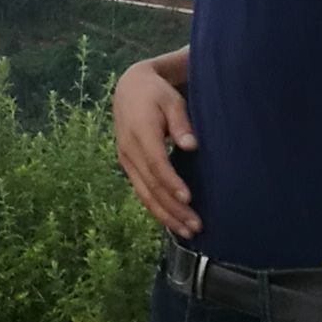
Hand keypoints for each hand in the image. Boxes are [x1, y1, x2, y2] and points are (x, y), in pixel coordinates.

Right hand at [113, 59, 200, 239]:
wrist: (129, 90)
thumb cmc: (156, 94)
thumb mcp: (171, 100)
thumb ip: (181, 122)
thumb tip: (191, 145)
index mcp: (140, 132)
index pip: (156, 163)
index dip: (171, 183)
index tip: (189, 198)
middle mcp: (129, 150)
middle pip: (151, 186)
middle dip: (173, 209)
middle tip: (195, 226)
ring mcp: (126, 161)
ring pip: (144, 194)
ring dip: (165, 215)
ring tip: (186, 231)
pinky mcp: (128, 167)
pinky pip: (141, 192)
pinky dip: (156, 209)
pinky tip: (172, 221)